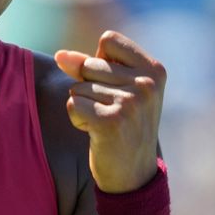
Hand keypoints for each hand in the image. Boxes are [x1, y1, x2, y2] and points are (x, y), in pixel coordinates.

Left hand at [54, 31, 165, 193]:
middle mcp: (147, 83)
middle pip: (90, 65)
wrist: (133, 174)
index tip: (114, 86)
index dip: (99, 61)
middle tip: (111, 112)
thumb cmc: (123, 126)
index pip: (108, 40)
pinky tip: (96, 132)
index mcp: (154, 69)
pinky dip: (77, 118)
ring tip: (105, 123)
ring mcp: (131, 102)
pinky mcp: (111, 121)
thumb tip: (61, 55)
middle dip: (89, 88)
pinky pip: (73, 104)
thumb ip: (88, 67)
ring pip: (78, 87)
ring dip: (83, 106)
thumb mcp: (114, 89)